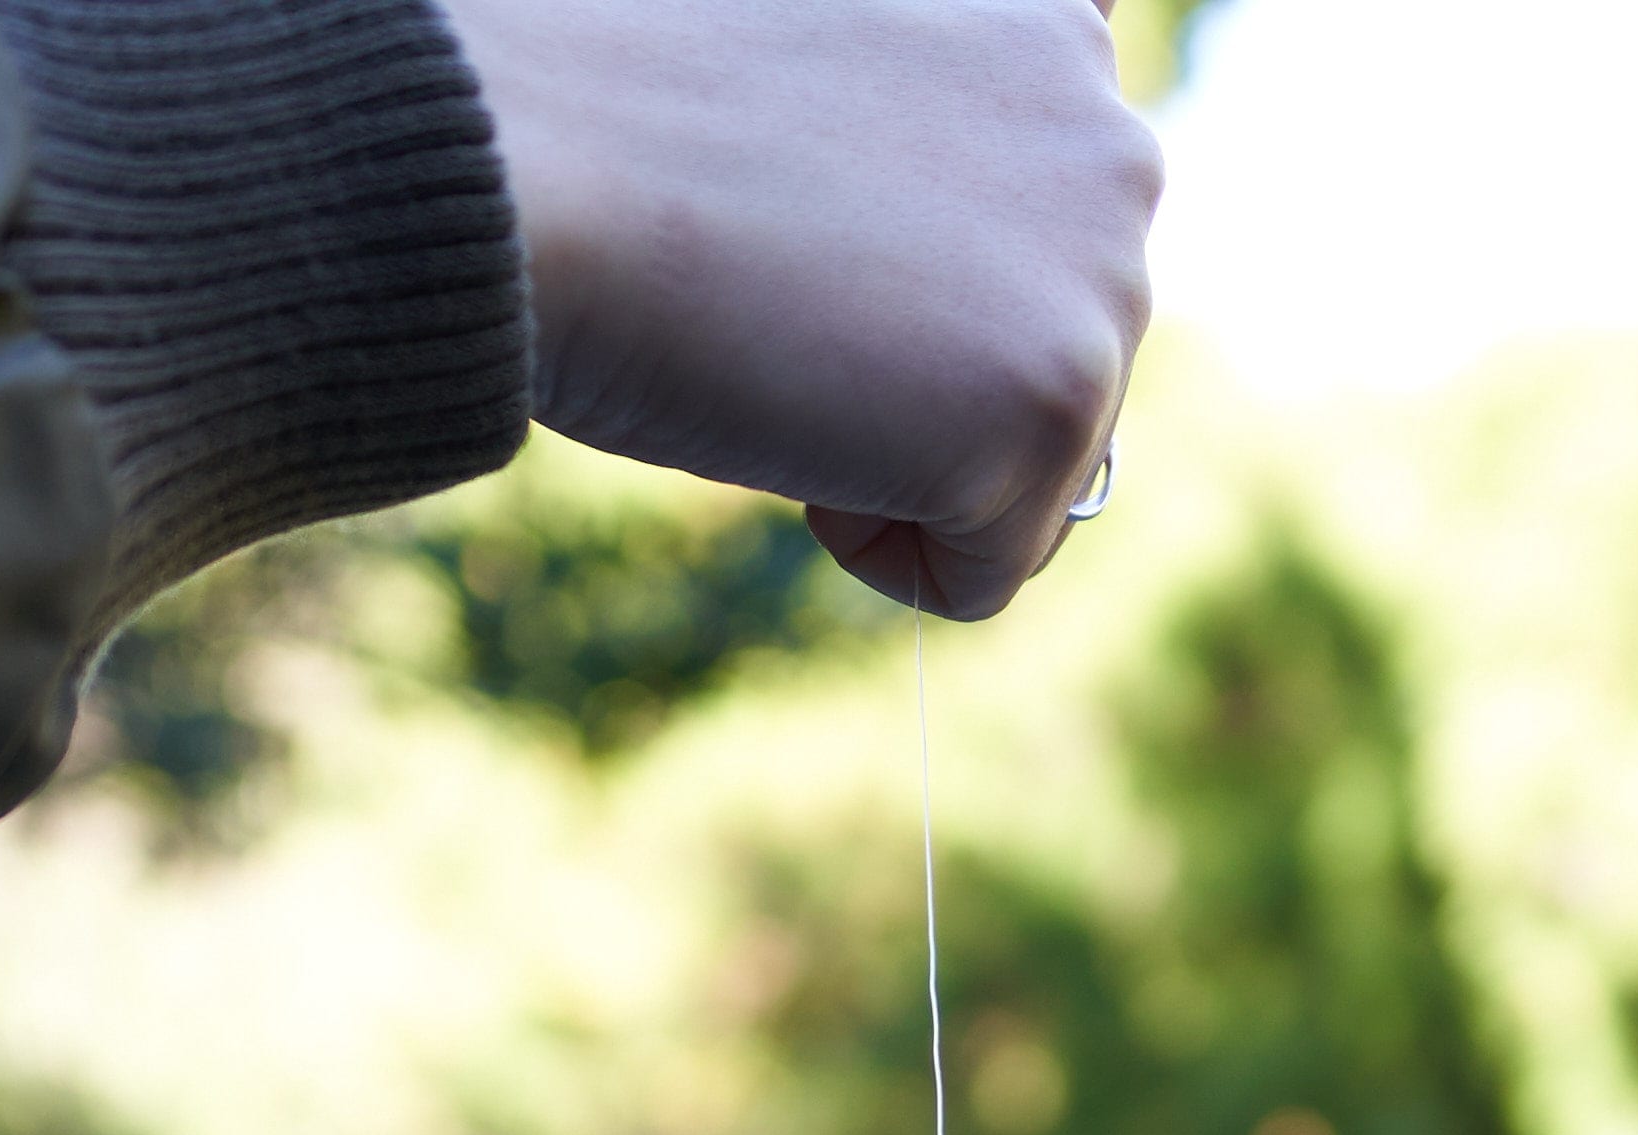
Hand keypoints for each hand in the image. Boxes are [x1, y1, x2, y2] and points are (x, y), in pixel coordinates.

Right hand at [429, 0, 1154, 617]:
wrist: (524, 157)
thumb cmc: (615, 127)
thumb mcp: (823, 106)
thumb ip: (934, 170)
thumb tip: (963, 299)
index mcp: (1050, 35)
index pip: (1039, 253)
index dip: (906, 290)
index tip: (789, 238)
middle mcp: (1114, 139)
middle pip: (1053, 372)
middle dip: (913, 383)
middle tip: (773, 298)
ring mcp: (1102, 273)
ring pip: (1031, 479)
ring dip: (893, 461)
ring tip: (780, 349)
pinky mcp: (1056, 401)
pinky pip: (986, 577)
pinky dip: (877, 554)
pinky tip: (789, 435)